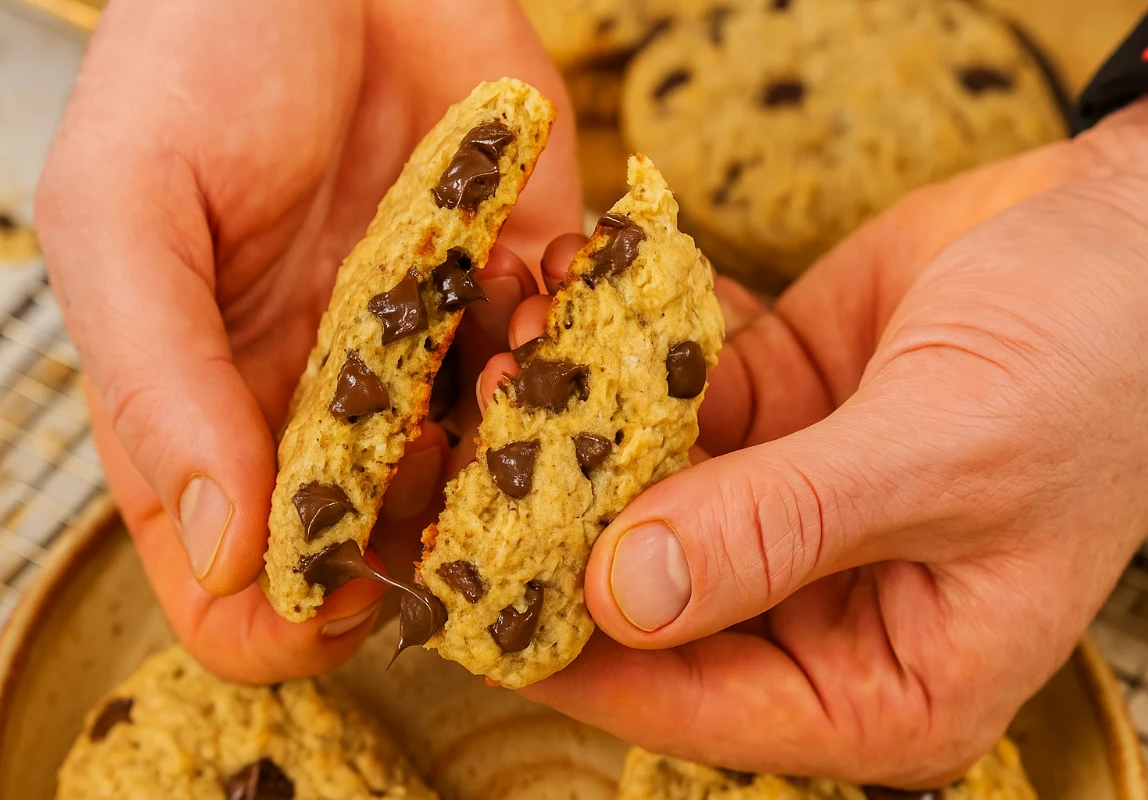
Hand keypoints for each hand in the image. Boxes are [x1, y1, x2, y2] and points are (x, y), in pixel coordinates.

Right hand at [34, 0, 579, 681]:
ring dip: (514, 449)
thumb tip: (223, 552)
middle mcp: (327, 412)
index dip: (287, 618)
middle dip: (428, 537)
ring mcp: (430, 361)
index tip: (342, 583)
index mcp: (211, 417)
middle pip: (388, 557)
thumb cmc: (199, 60)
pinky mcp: (516, 297)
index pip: (239, 594)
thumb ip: (160, 384)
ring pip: (492, 488)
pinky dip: (570, 354)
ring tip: (493, 349)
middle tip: (443, 450)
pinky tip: (535, 279)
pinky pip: (566, 379)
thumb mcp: (127, 210)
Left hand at [491, 102, 1147, 785]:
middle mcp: (819, 607)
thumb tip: (621, 598)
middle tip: (477, 434)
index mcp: (884, 683)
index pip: (696, 699)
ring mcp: (782, 506)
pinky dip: (621, 341)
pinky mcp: (767, 414)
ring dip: (574, 410)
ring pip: (641, 479)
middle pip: (646, 589)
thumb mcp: (945, 458)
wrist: (1128, 236)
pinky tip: (575, 289)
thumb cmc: (1095, 365)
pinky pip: (669, 391)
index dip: (574, 653)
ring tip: (514, 341)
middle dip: (556, 511)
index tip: (468, 589)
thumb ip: (781, 528)